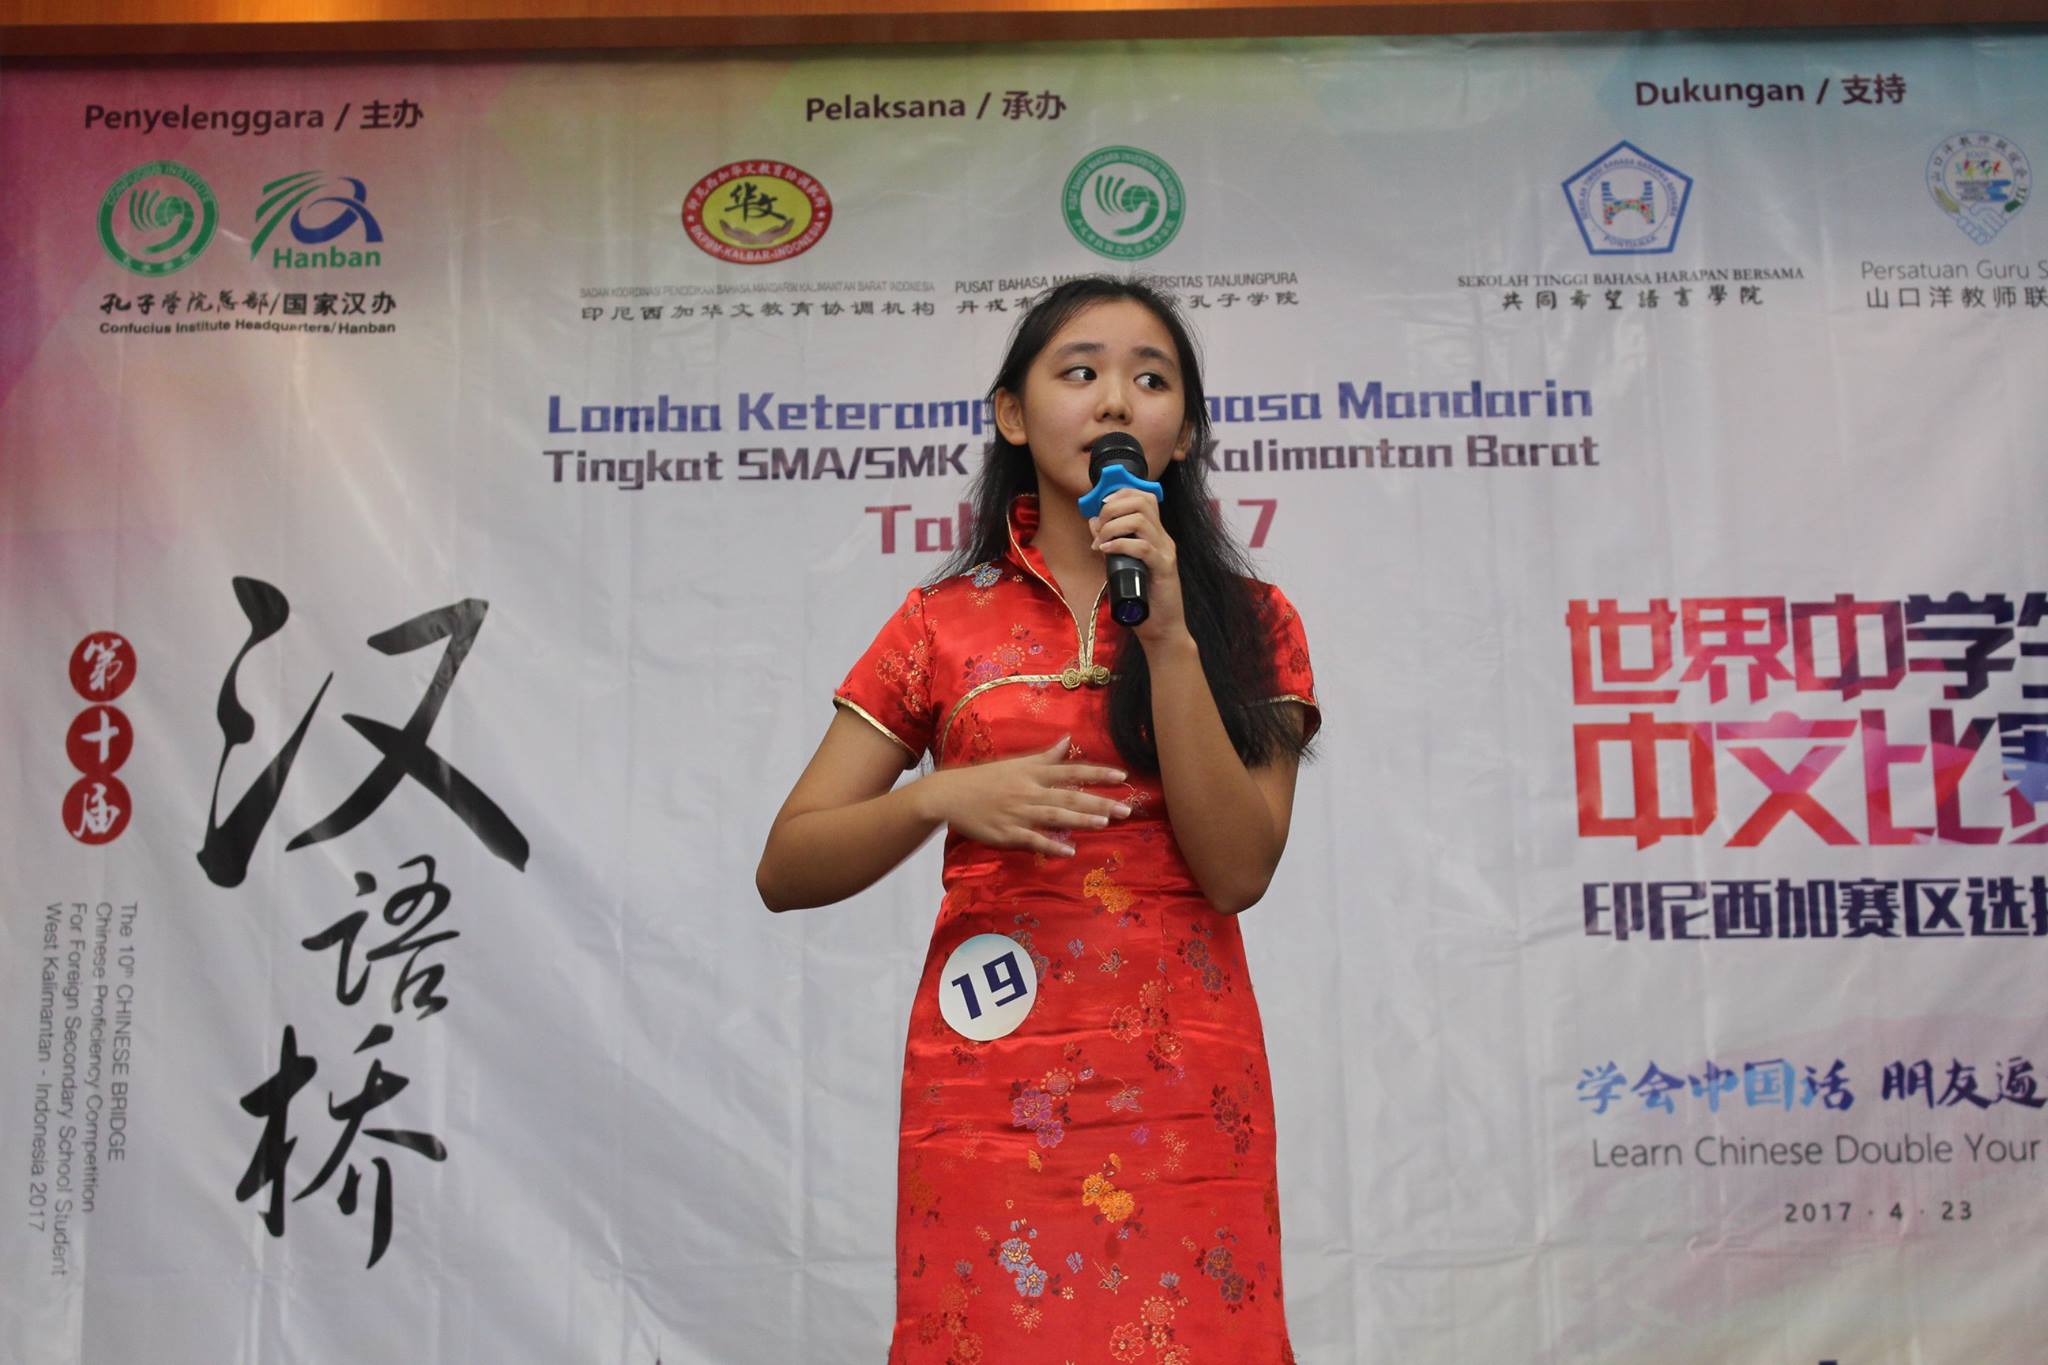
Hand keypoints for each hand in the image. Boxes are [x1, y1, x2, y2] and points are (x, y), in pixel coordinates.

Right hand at [916, 736, 1131, 856]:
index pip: (1071, 772)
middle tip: (1126, 810)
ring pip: (1054, 816)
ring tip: (1104, 823)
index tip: (1122, 777)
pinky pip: (1031, 840)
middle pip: (1069, 796)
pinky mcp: (1006, 833)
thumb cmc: (986, 779)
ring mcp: (1018, 813)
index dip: (1097, 774)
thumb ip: (1045, 756)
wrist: (950, 794)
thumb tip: (1067, 740)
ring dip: (1079, 820)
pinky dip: (1050, 845)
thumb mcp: (1016, 763)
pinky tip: (1069, 851)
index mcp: (1032, 773)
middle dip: (1098, 802)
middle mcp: (1029, 791)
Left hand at [1088, 488, 1187, 645]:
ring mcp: (1165, 553)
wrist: (1162, 629)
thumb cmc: (1142, 600)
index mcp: (1156, 535)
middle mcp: (1163, 539)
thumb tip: (1093, 523)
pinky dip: (1120, 544)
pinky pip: (1142, 547)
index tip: (1100, 507)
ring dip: (1112, 526)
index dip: (1120, 494)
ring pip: (1140, 520)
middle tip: (1098, 527)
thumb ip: (1110, 544)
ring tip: (1100, 542)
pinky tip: (1106, 550)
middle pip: (1142, 501)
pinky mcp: (1164, 569)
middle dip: (1112, 508)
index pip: (1144, 497)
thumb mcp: (1120, 565)